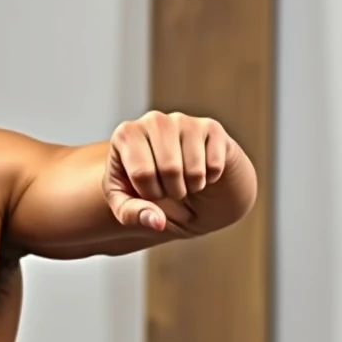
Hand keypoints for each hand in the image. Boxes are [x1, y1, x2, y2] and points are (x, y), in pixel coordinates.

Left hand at [103, 110, 236, 229]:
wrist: (184, 185)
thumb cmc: (151, 190)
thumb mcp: (130, 208)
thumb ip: (134, 215)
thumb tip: (157, 221)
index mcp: (126, 135)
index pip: (142, 173)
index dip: (150, 194)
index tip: (150, 189)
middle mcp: (153, 120)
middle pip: (170, 169)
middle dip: (173, 191)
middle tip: (171, 187)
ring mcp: (184, 120)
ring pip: (194, 170)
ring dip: (192, 187)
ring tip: (185, 179)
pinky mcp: (211, 128)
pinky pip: (215, 166)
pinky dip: (210, 179)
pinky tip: (202, 170)